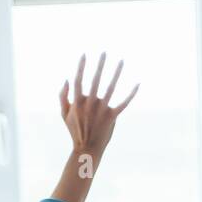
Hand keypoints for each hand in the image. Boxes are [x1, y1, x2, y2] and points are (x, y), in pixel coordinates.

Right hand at [50, 54, 136, 201]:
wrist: (86, 149)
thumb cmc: (74, 130)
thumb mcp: (64, 114)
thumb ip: (63, 96)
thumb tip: (66, 80)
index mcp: (78, 101)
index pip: (79, 80)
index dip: (81, 67)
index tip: (84, 55)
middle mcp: (90, 104)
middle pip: (96, 79)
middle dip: (100, 64)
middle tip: (104, 52)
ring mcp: (102, 110)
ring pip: (111, 87)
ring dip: (116, 73)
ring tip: (121, 60)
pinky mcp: (112, 116)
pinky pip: (124, 103)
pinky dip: (131, 94)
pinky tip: (138, 84)